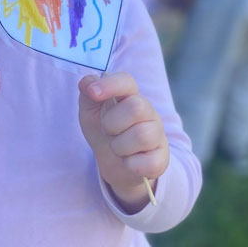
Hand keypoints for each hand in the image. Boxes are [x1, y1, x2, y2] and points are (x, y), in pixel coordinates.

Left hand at [78, 73, 168, 211]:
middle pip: (137, 107)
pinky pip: (149, 162)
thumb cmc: (103, 131)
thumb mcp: (90, 111)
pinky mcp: (160, 159)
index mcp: (129, 96)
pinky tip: (128, 162)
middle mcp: (148, 112)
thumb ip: (87, 94)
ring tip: (117, 148)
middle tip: (107, 131)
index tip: (93, 93)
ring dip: (119, 146)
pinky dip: (131, 165)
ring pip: (143, 135)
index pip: (127, 81)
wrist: (114, 164)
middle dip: (112, 123)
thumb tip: (87, 83)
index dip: (110, 85)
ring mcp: (157, 134)